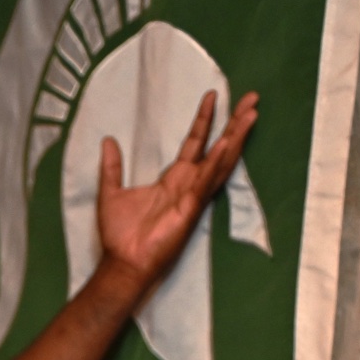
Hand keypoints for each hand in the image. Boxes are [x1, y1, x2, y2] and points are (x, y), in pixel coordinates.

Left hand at [96, 89, 258, 296]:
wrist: (122, 263)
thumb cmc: (120, 235)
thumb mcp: (111, 193)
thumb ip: (111, 167)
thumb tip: (107, 140)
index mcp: (174, 179)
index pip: (195, 143)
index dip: (204, 120)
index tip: (213, 96)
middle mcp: (189, 184)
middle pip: (218, 146)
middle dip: (234, 122)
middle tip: (252, 98)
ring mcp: (193, 196)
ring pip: (221, 161)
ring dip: (236, 138)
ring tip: (250, 114)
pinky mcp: (191, 208)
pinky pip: (206, 182)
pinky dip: (216, 162)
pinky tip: (226, 144)